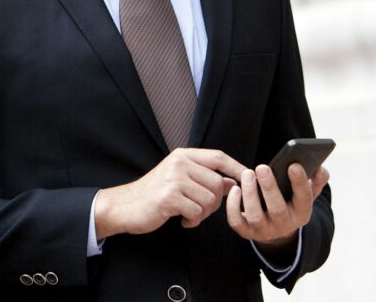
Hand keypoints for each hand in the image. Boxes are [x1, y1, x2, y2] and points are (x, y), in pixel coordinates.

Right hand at [95, 148, 246, 238]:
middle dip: (215, 202)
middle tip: (201, 210)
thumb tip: (233, 183)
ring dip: (203, 213)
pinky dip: (193, 220)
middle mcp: (178, 163)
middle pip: (217, 183)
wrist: (126, 205)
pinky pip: (196, 211)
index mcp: (182, 155)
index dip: (236, 167)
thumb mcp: (180, 179)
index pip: (218, 157)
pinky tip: (182, 220)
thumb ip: (204, 178)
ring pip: (209, 199)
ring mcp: (173, 179)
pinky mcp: (169, 197)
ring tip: (189, 214)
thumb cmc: (154, 193)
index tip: (248, 177)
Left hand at [226, 162, 329, 249]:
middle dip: (270, 187)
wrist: (276, 229)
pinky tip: (234, 188)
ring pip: (255, 215)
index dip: (300, 182)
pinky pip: (237, 222)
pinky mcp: (246, 232)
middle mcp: (284, 225)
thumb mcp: (306, 193)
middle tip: (262, 167)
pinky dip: (233, 206)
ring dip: (250, 193)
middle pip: (277, 209)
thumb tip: (320, 168)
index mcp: (302, 213)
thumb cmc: (291, 202)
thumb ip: (316, 180)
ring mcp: (264, 230)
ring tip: (247, 173)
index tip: (294, 165)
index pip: (304, 199)